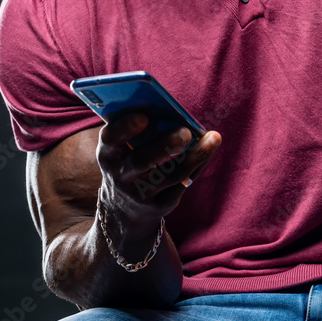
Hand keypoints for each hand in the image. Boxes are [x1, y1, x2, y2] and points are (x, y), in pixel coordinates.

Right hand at [96, 110, 221, 236]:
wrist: (125, 208)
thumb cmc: (130, 162)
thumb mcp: (124, 149)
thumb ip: (142, 131)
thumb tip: (176, 112)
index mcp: (108, 153)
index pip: (111, 139)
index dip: (126, 127)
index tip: (144, 116)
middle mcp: (120, 175)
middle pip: (142, 160)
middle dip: (165, 144)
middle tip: (186, 132)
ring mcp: (139, 194)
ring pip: (171, 174)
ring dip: (195, 155)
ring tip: (213, 139)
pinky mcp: (159, 206)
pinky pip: (183, 183)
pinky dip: (198, 163)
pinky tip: (210, 148)